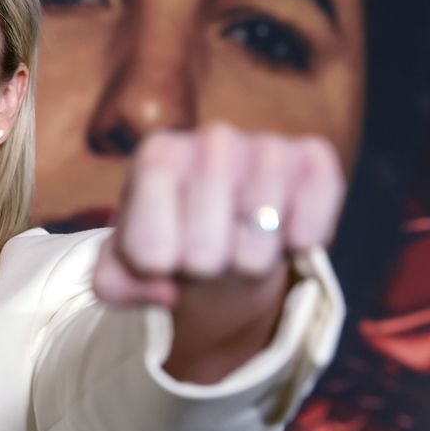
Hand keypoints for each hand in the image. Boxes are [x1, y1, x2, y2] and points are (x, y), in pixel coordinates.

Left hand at [92, 124, 344, 380]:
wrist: (219, 230)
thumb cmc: (164, 246)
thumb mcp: (121, 271)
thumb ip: (117, 287)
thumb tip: (168, 291)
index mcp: (155, 157)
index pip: (152, 246)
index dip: (158, 267)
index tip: (160, 258)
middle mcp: (211, 139)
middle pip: (206, 249)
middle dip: (205, 270)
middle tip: (204, 256)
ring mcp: (265, 144)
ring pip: (260, 238)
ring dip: (251, 261)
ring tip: (239, 246)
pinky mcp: (312, 158)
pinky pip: (314, 217)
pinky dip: (302, 241)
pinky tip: (284, 237)